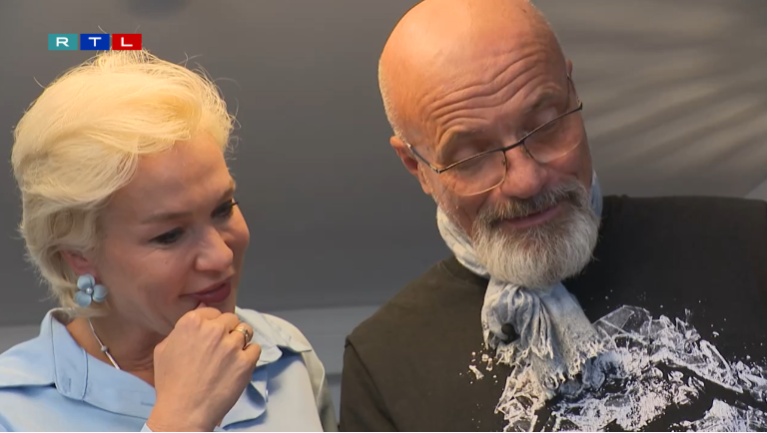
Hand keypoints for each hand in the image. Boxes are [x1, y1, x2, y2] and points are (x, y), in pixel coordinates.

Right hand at [147, 305, 261, 431]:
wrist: (184, 411)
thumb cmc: (170, 383)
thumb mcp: (163, 349)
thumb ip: (181, 328)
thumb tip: (198, 313)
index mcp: (192, 322)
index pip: (212, 312)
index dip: (213, 323)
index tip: (211, 336)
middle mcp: (214, 329)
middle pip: (231, 319)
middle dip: (227, 331)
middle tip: (221, 348)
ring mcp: (232, 345)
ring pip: (246, 331)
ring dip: (240, 341)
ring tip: (231, 356)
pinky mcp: (246, 361)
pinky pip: (256, 348)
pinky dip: (250, 355)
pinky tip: (239, 365)